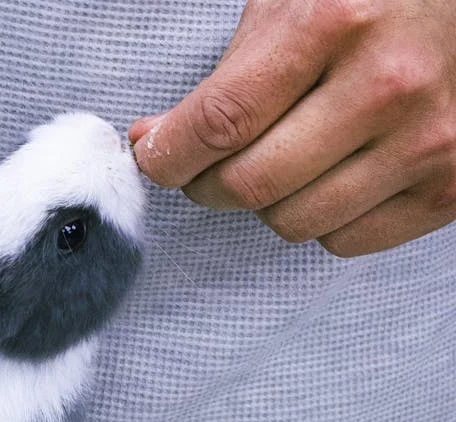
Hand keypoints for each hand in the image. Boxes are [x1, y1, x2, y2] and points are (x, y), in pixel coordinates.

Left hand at [130, 0, 455, 256]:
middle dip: (202, 183)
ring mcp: (426, 141)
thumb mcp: (293, 1)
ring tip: (273, 162)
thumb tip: (160, 139)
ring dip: (263, 201)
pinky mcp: (450, 186)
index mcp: (332, 23)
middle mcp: (385, 86)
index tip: (152, 157)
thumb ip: (230, 73)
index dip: (168, 154)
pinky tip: (324, 179)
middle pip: (250, 183)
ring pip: (292, 221)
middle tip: (197, 168)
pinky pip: (345, 241)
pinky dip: (317, 219)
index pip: (221, 121)